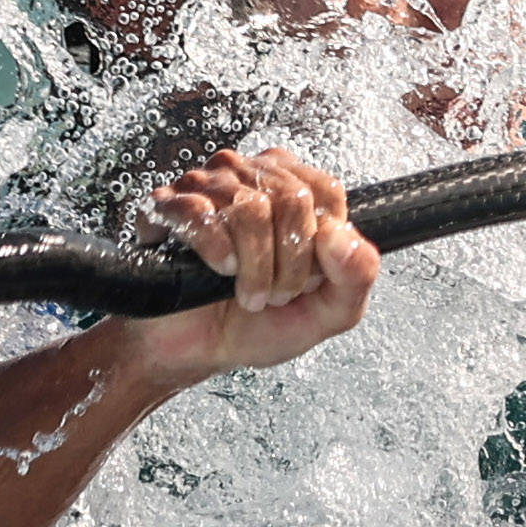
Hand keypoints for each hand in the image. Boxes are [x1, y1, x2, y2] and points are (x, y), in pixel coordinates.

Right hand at [133, 147, 383, 375]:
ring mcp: (207, 185)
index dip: (321, 247)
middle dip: (290, 265)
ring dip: (255, 268)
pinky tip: (218, 269)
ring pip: (250, 208)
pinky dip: (215, 252)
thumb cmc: (258, 324)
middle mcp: (252, 176)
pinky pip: (199, 214)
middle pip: (292, 199)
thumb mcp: (328, 312)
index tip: (307, 278)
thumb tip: (343, 237)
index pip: (326, 192)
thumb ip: (357, 276)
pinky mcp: (168, 206)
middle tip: (274, 293)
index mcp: (294, 189)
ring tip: (247, 292)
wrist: (200, 351)